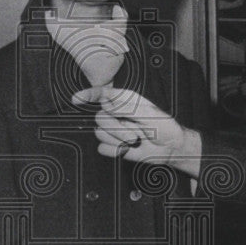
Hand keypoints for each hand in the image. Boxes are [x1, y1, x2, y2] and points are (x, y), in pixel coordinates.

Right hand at [72, 87, 202, 176]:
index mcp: (125, 100)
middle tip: (135, 134)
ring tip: (135, 140)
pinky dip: (115, 151)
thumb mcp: (150, 114)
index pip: (102, 94)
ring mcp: (114, 129)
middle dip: (116, 128)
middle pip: (99, 117)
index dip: (88, 95)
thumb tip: (108, 104)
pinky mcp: (114, 145)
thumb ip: (128, 107)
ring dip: (118, 139)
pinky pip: (102, 148)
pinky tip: (127, 149)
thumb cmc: (165, 127)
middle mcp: (117, 113)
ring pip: (99, 133)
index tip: (76, 99)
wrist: (169, 148)